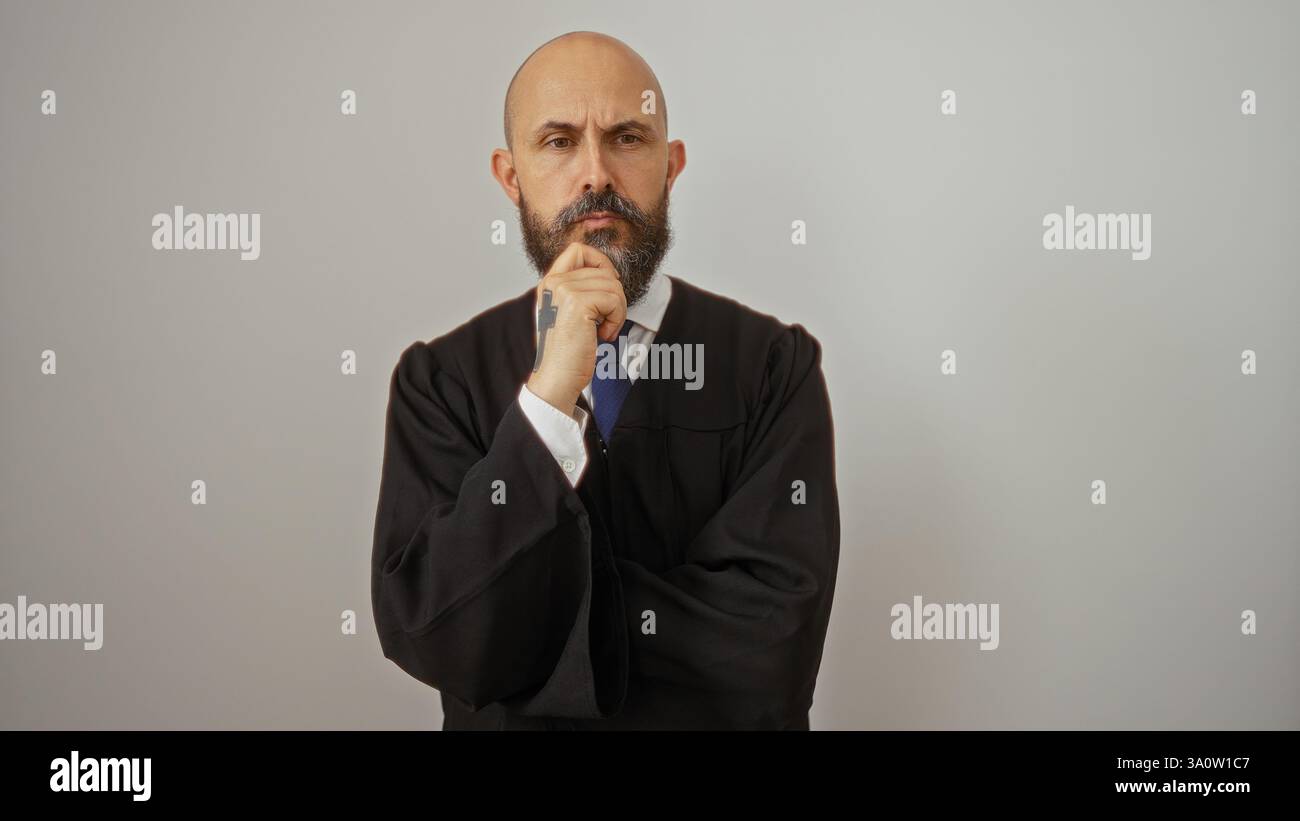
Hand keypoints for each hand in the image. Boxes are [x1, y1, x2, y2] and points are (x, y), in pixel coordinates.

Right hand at [527, 242, 626, 416]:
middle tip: (605, 322)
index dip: (601, 263)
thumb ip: (580, 291)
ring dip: (617, 310)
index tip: (606, 289)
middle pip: (603, 271)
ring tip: (603, 331)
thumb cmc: (567, 352)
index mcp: (549, 282)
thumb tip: (610, 275)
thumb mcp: (568, 313)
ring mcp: (564, 290)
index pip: (578, 249)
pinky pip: (614, 300)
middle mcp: (553, 282)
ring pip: (613, 285)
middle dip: (614, 297)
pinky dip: (616, 320)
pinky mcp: (578, 303)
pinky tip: (603, 336)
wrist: (556, 378)